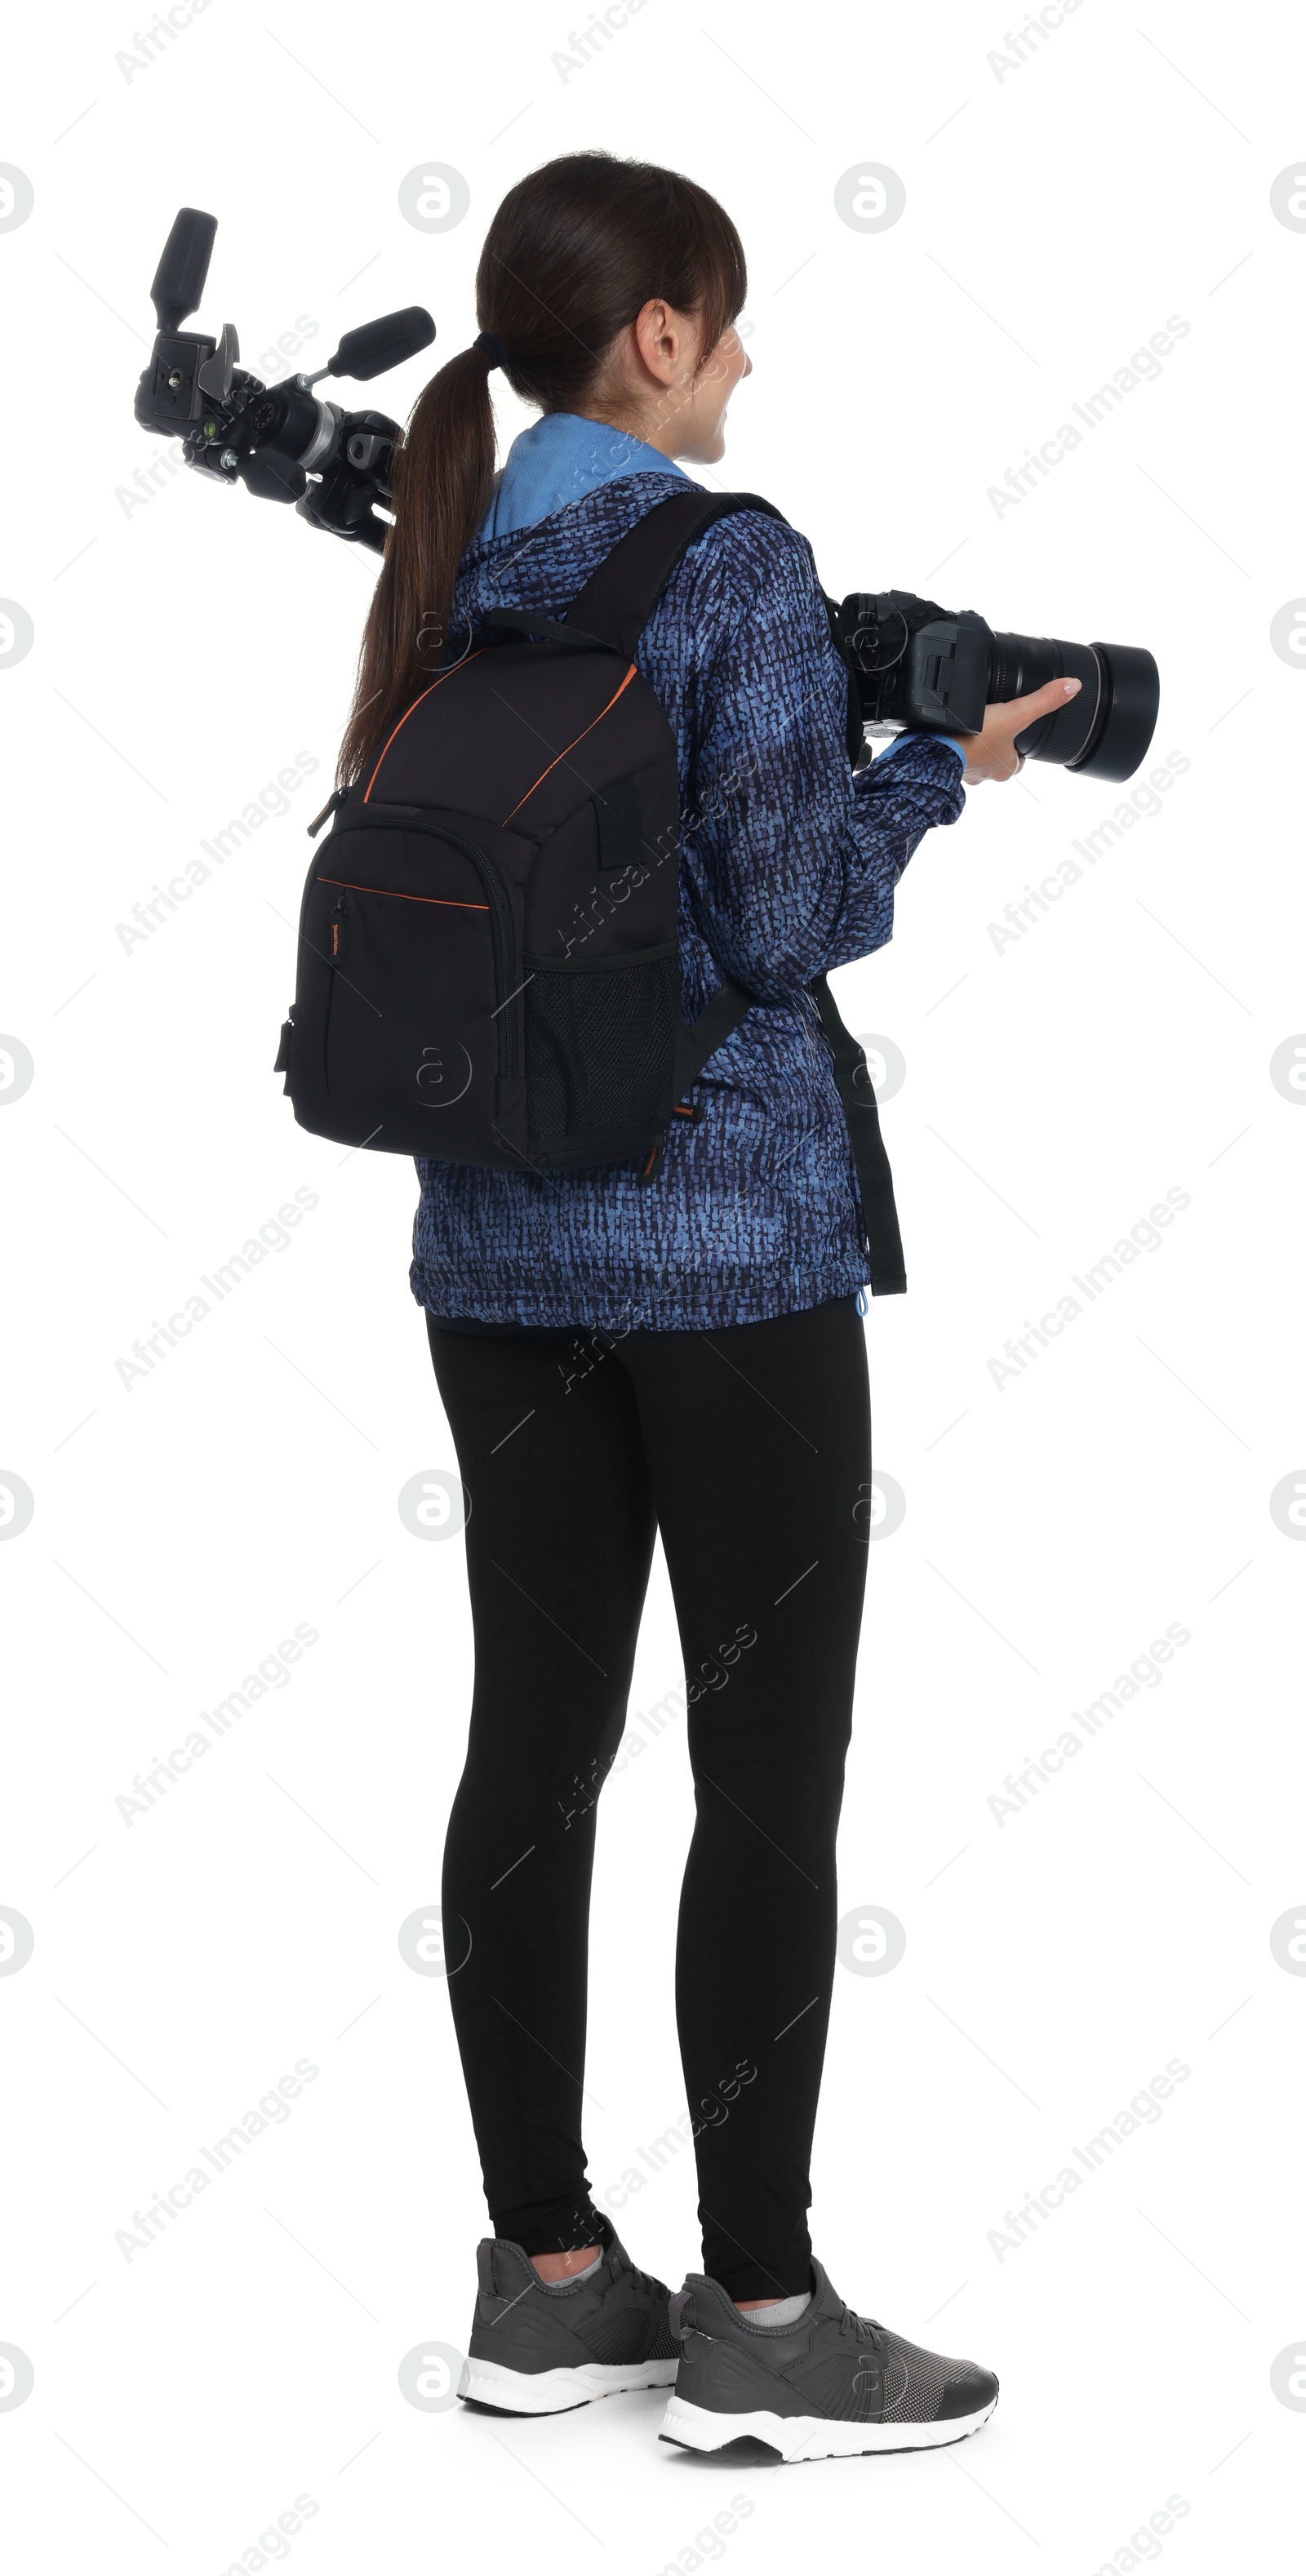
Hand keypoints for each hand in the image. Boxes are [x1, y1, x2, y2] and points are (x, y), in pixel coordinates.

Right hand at [955, 675, 1081, 782]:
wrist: (936, 749)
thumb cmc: (975, 739)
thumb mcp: (1017, 714)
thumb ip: (1043, 700)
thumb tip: (1072, 687)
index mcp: (1006, 768)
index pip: (1019, 760)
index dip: (1019, 746)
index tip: (1016, 732)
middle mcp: (986, 774)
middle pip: (997, 757)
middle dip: (994, 744)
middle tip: (992, 724)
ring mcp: (964, 771)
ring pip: (973, 757)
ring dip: (972, 745)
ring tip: (970, 726)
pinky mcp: (943, 764)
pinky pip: (951, 754)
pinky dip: (953, 744)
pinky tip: (950, 731)